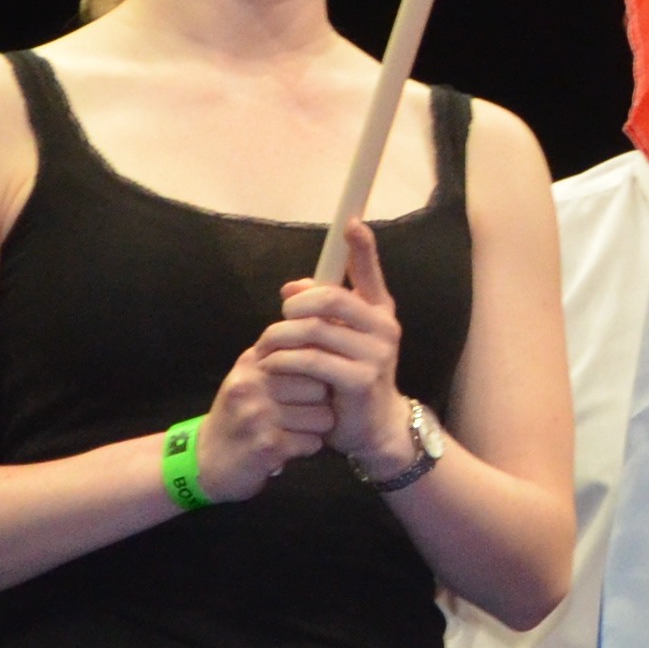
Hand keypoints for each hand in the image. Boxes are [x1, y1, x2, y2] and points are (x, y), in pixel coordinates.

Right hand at [193, 327, 347, 503]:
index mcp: (253, 362)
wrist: (208, 459)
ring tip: (291, 430)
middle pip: (321, 387)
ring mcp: (257, 415)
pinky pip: (313, 442)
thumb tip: (329, 328)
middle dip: (320, 403)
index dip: (318, 375)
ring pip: (323, 417)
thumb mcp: (254, 375)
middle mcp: (252, 384)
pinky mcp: (266, 445)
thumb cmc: (241, 413)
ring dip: (315, 428)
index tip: (306, 386)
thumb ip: (284, 353)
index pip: (311, 356)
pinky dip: (306, 447)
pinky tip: (287, 447)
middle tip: (298, 413)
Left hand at [258, 222, 411, 468]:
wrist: (371, 425)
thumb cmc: (349, 377)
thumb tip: (292, 286)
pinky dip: (285, 361)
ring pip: (314, 330)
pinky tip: (273, 366)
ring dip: (280, 337)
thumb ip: (319, 312)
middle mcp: (383, 327)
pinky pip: (311, 361)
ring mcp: (376, 354)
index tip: (351, 223)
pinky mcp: (361, 379)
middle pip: (332, 298)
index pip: (371, 271)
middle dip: (296, 305)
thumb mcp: (336, 340)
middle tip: (279, 319)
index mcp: (379, 311)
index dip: (363, 246)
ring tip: (265, 349)